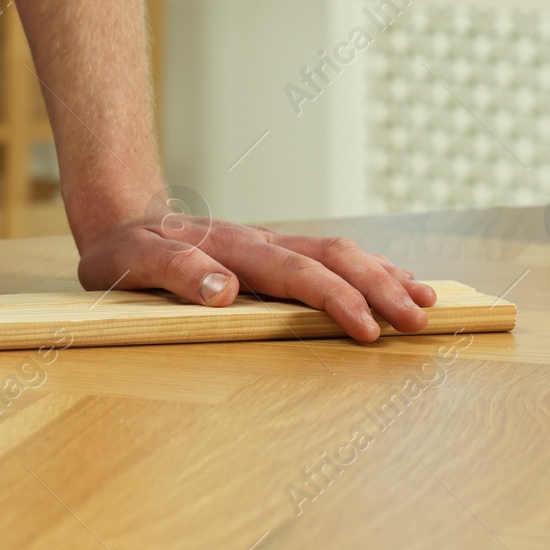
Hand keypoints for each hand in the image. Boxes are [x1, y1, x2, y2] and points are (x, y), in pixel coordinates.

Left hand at [76, 215, 436, 342]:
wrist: (122, 219)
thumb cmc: (125, 251)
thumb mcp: (131, 264)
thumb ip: (175, 272)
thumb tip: (222, 292)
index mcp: (231, 250)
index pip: (296, 275)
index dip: (335, 301)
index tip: (369, 330)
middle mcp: (260, 242)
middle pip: (332, 258)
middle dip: (379, 288)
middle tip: (419, 320)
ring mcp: (271, 243)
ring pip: (339, 253)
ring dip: (383, 276)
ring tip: (427, 303)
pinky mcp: (274, 251)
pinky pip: (330, 256)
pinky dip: (368, 268)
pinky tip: (397, 282)